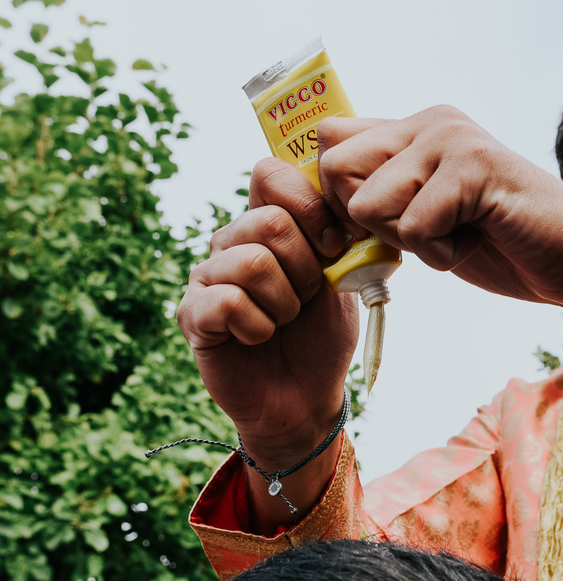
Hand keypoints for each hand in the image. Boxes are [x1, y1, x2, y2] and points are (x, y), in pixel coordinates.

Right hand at [176, 159, 358, 529]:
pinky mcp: (192, 315)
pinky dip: (257, 327)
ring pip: (252, 263)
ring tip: (283, 321)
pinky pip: (228, 302)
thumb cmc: (322, 336)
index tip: (333, 245)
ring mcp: (206, 276)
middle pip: (270, 222)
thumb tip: (342, 193)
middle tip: (305, 299)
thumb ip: (339, 235)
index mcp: (267, 223)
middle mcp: (231, 241)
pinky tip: (256, 338)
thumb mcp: (343, 279)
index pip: (271, 173)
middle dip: (306, 269)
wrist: (305, 398)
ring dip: (285, 304)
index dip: (310, 205)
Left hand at [315, 109, 562, 363]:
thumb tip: (322, 200)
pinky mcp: (473, 167)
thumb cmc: (506, 246)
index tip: (378, 229)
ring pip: (368, 202)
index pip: (328, 139)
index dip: (337, 197)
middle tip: (421, 234)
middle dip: (367, 222)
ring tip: (455, 236)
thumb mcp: (429, 218)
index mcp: (416, 128)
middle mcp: (430, 121)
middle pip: (334, 168)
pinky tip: (476, 243)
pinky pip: (414, 229)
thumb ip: (386, 196)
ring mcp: (452, 139)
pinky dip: (440, 257)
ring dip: (407, 241)